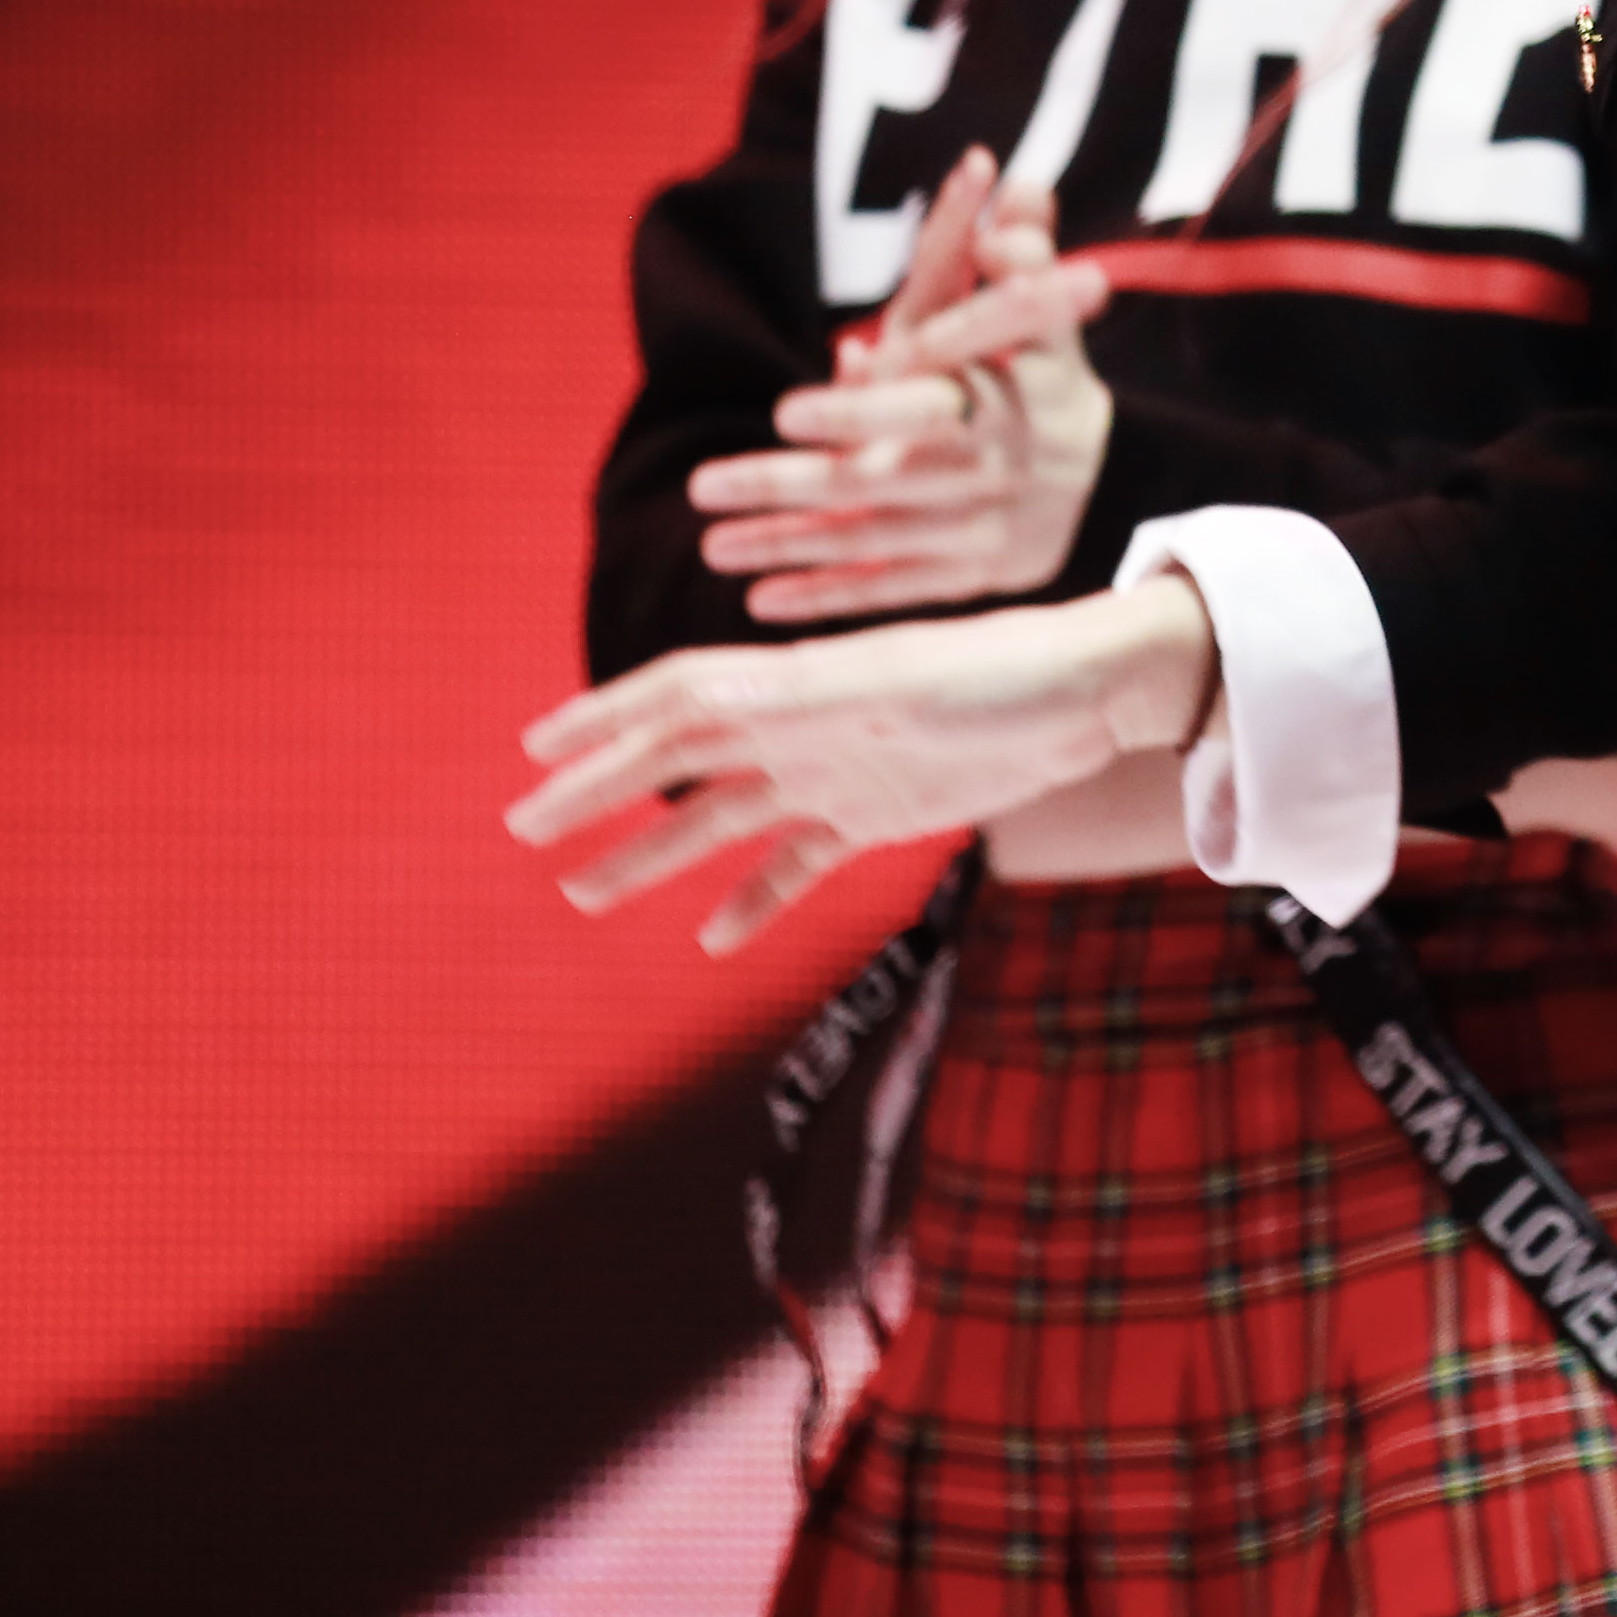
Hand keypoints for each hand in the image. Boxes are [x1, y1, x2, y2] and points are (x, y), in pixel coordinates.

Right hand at [505, 575, 1219, 952]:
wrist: (1091, 696)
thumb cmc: (999, 674)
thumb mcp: (896, 686)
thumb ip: (799, 697)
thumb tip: (696, 693)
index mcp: (793, 685)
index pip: (673, 701)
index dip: (601, 724)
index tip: (531, 755)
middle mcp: (801, 726)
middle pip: (678, 762)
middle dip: (600, 793)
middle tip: (525, 833)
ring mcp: (835, 771)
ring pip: (721, 818)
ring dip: (654, 852)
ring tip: (583, 894)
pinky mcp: (879, 814)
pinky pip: (796, 864)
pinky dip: (752, 899)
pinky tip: (711, 942)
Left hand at [688, 143, 1113, 621]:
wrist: (1096, 468)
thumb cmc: (1036, 368)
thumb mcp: (1036, 307)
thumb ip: (1015, 248)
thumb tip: (1008, 178)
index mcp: (1003, 396)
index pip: (928, 401)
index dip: (859, 410)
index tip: (785, 409)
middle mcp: (995, 465)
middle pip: (881, 480)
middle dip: (791, 486)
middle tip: (706, 486)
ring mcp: (983, 528)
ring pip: (872, 540)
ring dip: (787, 545)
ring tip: (711, 544)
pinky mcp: (971, 575)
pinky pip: (892, 591)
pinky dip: (828, 599)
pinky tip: (759, 600)